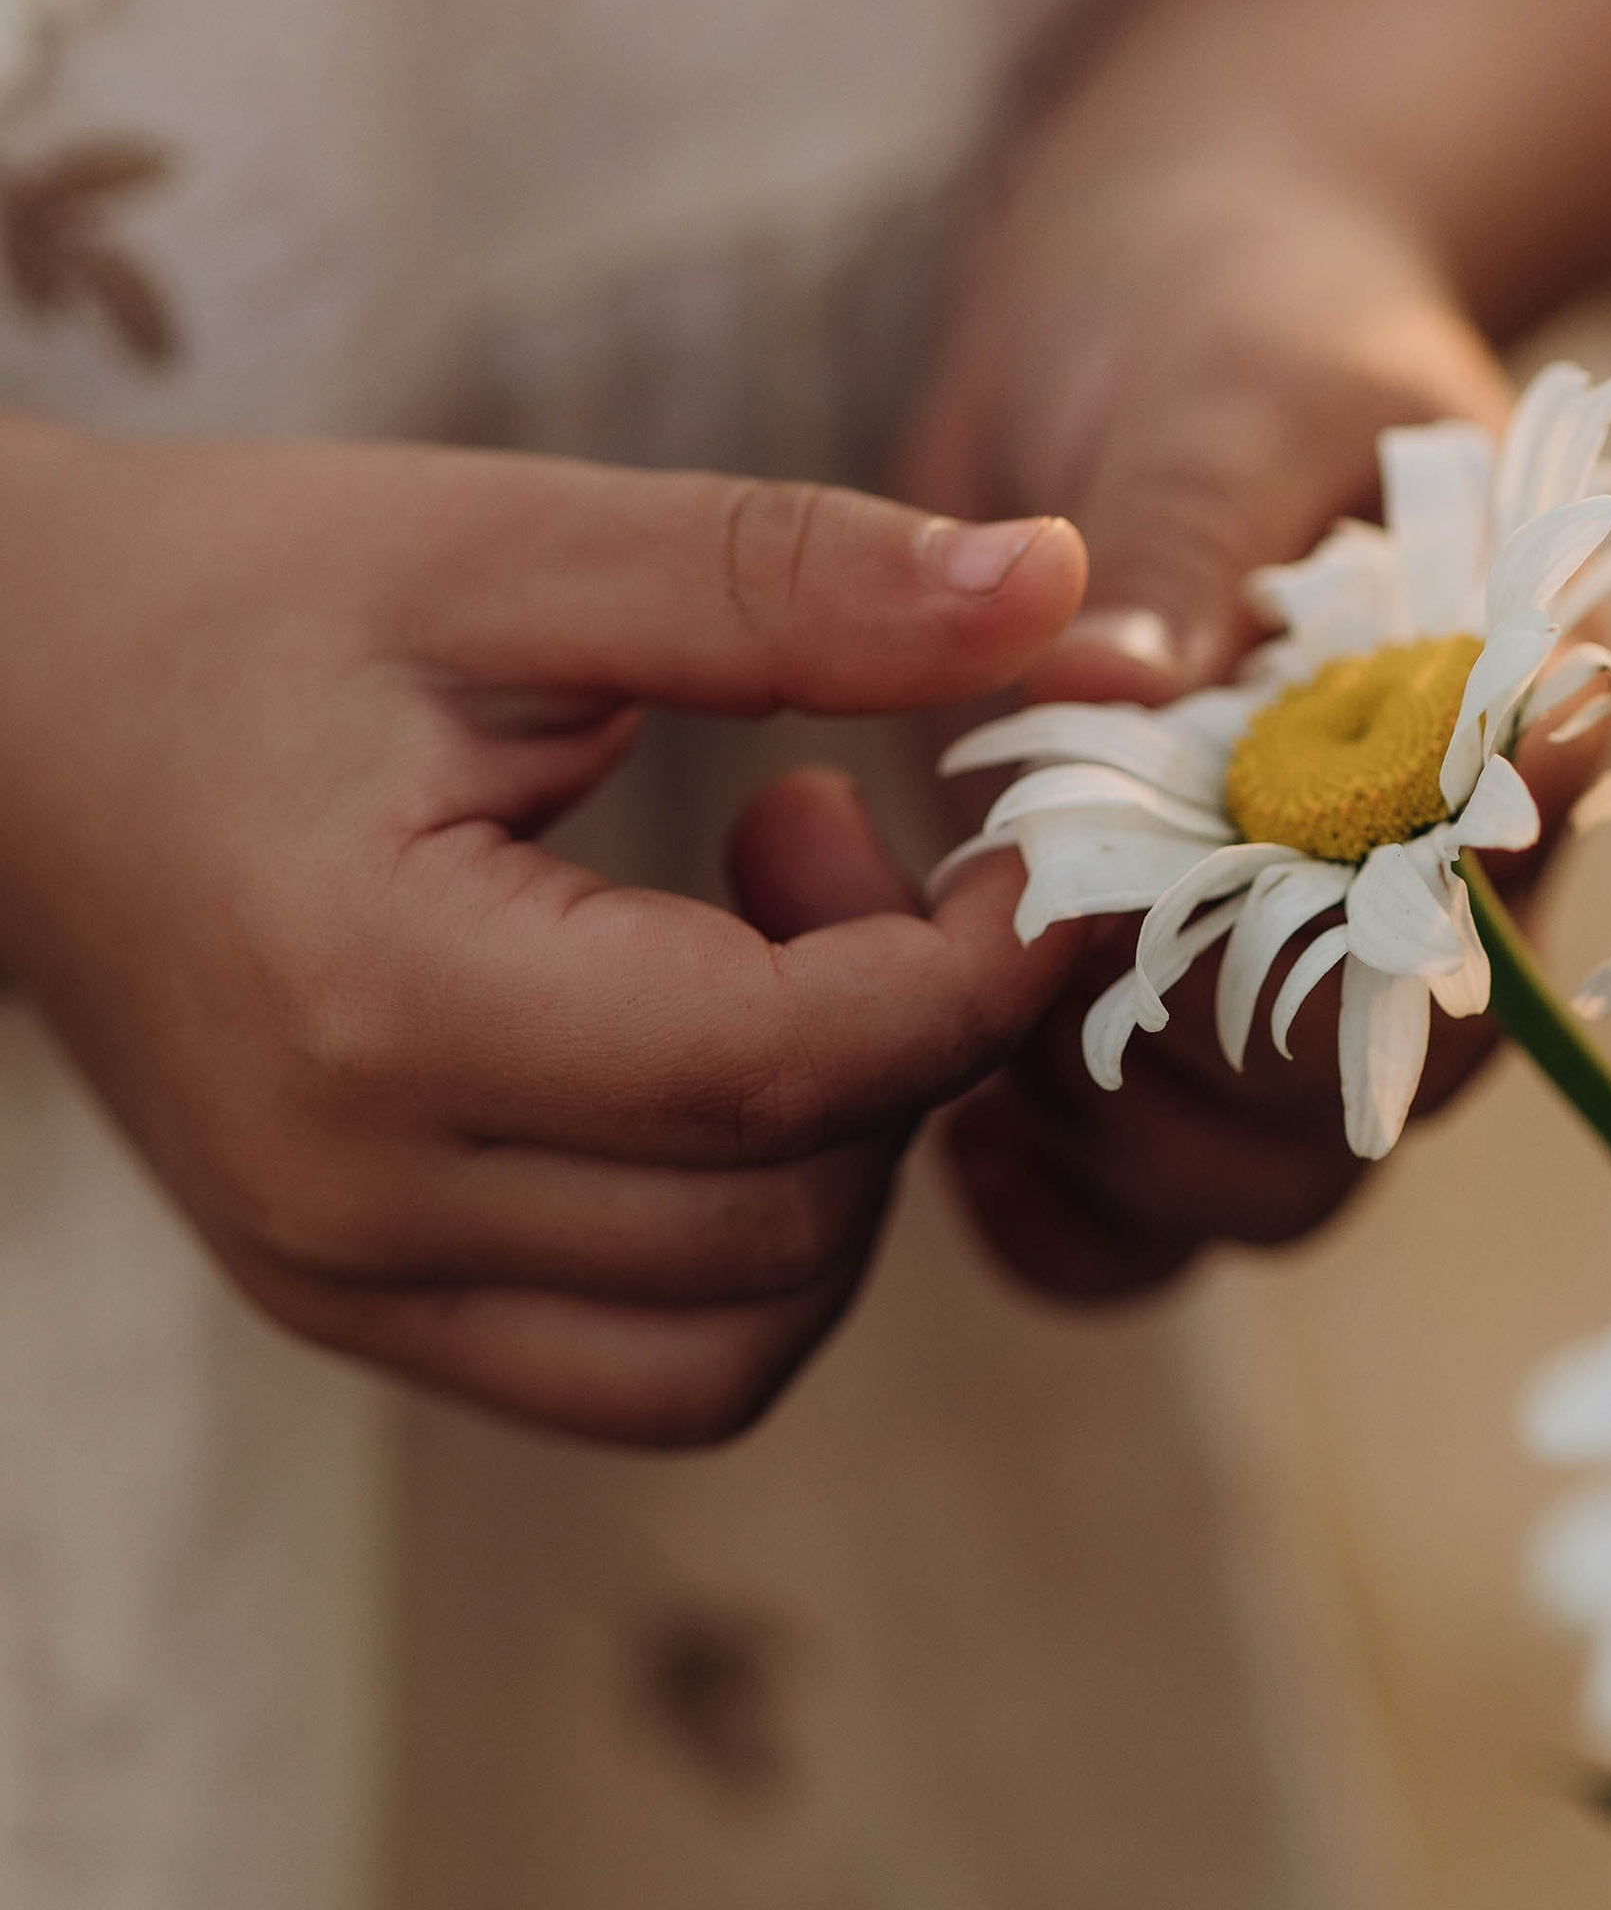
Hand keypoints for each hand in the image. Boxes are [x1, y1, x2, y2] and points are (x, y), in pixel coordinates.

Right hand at [0, 422, 1088, 1440]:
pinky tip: (710, 1038)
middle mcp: (353, 1197)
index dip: (982, 971)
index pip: (784, 1070)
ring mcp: (343, 1280)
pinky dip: (749, 1232)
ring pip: (740, 1339)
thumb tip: (1066, 597)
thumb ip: (791, 580)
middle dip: (909, 1039)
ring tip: (763, 932)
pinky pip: (644, 1363)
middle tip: (831, 823)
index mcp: (381, 998)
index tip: (1051, 847)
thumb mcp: (513, 546)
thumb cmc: (244, 598)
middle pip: (788, 1219)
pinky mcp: (355, 1301)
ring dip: (843, 1155)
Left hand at [903, 158, 1608, 1297]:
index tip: (1144, 877)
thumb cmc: (1237, 313)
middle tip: (1007, 928)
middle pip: (1362, 1100)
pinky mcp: (1158, 1000)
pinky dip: (1050, 1207)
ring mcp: (1291, 958)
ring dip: (1093, 1140)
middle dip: (1173, 1061)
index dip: (1312, 941)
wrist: (1170, 307)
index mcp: (1506, 726)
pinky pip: (1140, 1201)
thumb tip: (1120, 689)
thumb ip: (1190, 535)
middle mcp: (1426, 878)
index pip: (1459, 916)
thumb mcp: (1225, 385)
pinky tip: (945, 1128)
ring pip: (1252, 1180)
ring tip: (929, 996)